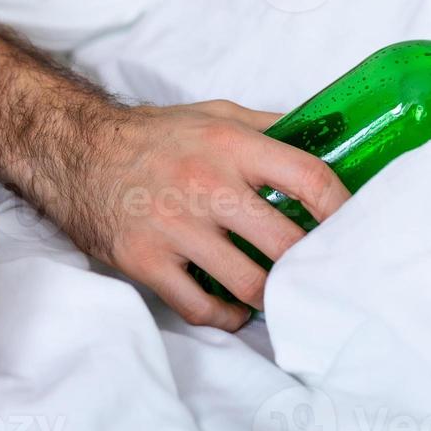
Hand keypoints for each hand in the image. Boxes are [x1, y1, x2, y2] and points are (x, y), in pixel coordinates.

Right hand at [51, 100, 348, 329]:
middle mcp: (205, 184)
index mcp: (230, 144)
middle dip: (310, 265)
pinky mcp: (144, 260)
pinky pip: (200, 308)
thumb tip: (328, 139)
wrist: (75, 150)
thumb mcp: (215, 113)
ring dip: (272, 296)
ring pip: (249, 284)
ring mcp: (173, 226)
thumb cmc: (152, 135)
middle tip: (320, 273)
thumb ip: (269, 128)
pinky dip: (227, 317)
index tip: (356, 228)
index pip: (309, 179)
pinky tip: (235, 309)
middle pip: (286, 244)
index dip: (343, 210)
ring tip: (280, 293)